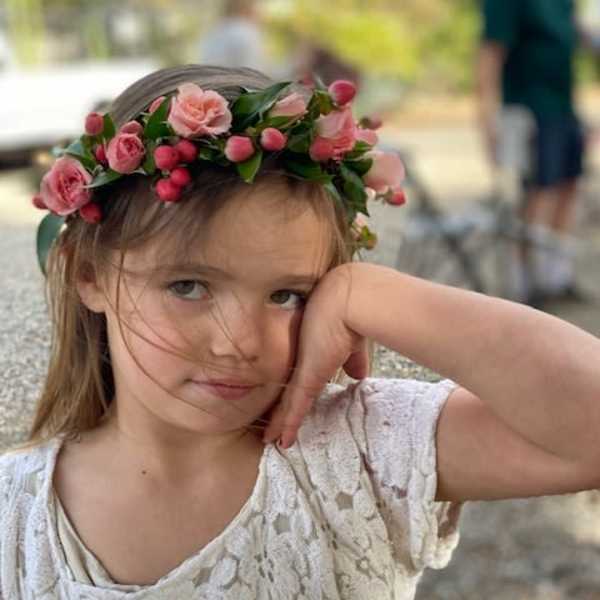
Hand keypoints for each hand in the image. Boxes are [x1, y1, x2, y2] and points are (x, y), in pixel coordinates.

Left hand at [262, 264, 368, 447]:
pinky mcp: (308, 376)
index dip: (291, 394)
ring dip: (279, 422)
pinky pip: (294, 407)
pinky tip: (280, 441)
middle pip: (287, 390)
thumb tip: (358, 375)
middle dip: (279, 409)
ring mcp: (302, 368)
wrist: (349, 299)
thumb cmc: (351, 312)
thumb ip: (353, 359)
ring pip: (286, 402)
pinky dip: (287, 425)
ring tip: (270, 438)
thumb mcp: (353, 342)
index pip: (298, 378)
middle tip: (270, 427)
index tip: (286, 408)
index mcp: (311, 351)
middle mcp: (302, 361)